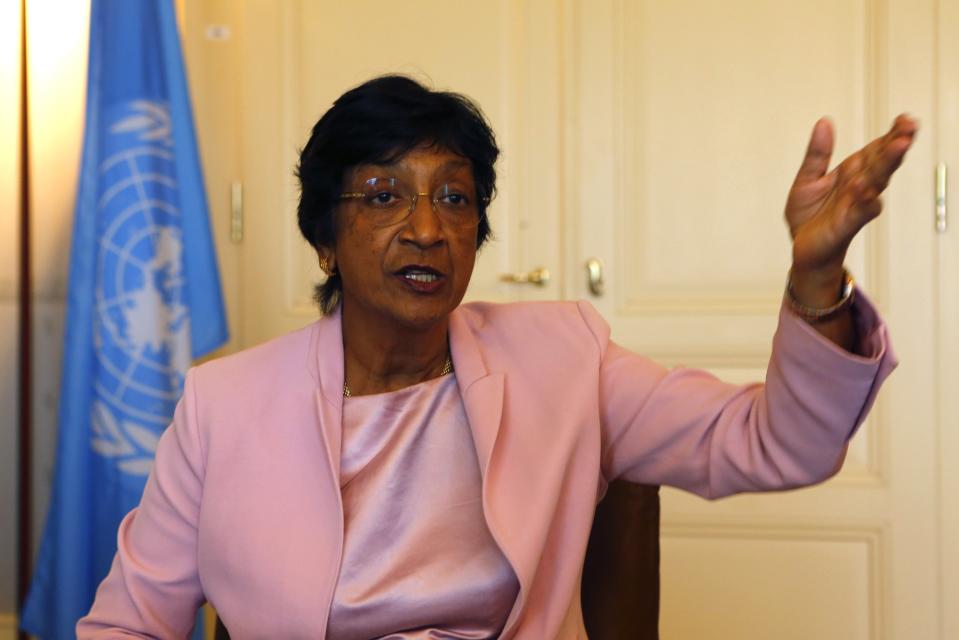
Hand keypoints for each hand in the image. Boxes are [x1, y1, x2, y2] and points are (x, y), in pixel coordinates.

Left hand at [785, 115, 917, 304]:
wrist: (802, 246)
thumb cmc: (810, 214)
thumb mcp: (807, 178)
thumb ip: (817, 153)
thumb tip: (824, 122)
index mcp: (852, 172)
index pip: (876, 150)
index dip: (890, 134)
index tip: (905, 118)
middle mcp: (860, 186)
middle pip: (882, 162)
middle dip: (896, 143)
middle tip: (910, 126)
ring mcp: (857, 204)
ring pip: (877, 181)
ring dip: (887, 164)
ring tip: (899, 145)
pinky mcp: (849, 222)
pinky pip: (861, 209)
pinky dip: (865, 198)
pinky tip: (867, 185)